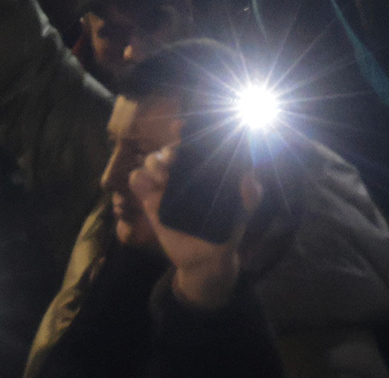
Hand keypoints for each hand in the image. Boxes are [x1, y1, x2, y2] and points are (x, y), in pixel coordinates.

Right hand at [129, 145, 251, 311]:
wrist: (206, 260)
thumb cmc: (226, 229)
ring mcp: (165, 185)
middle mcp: (183, 172)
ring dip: (154, 162)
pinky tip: (149, 188)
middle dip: (170, 149)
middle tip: (175, 160)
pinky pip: (138, 182)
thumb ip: (250, 194)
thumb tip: (248, 177)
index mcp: (203, 167)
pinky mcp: (150, 200)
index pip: (193, 141)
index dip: (186, 129)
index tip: (181, 127)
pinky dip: (139, 180)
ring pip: (151, 161)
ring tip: (163, 176)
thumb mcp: (243, 212)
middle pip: (170, 149)